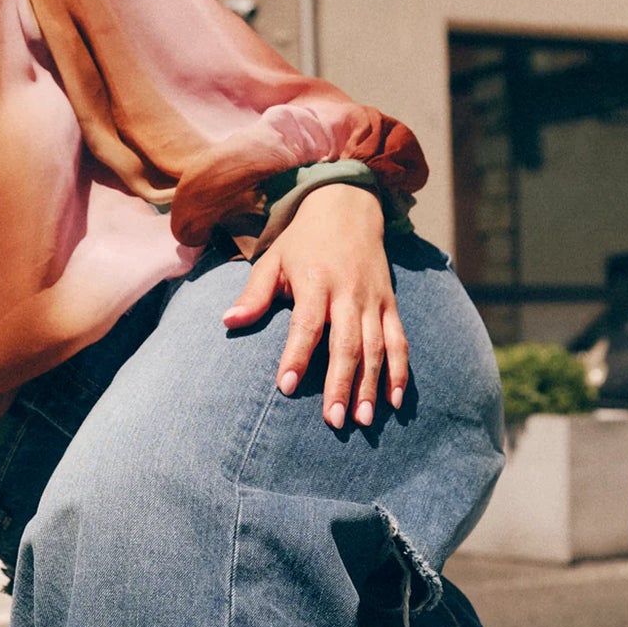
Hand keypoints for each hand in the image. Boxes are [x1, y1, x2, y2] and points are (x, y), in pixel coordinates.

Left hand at [222, 182, 409, 429]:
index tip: (285, 386)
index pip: (307, 324)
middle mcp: (348, 292)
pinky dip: (399, 372)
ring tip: (362, 421)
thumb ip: (254, 294)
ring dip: (370, 386)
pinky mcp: (390, 305)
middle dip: (340, 385)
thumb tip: (228, 321)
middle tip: (333, 421)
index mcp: (316, 281)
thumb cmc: (304, 241)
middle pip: (346, 344)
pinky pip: (399, 342)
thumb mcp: (274, 259)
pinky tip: (394, 403)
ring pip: (376, 348)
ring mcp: (373, 300)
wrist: (349, 206)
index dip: (297, 355)